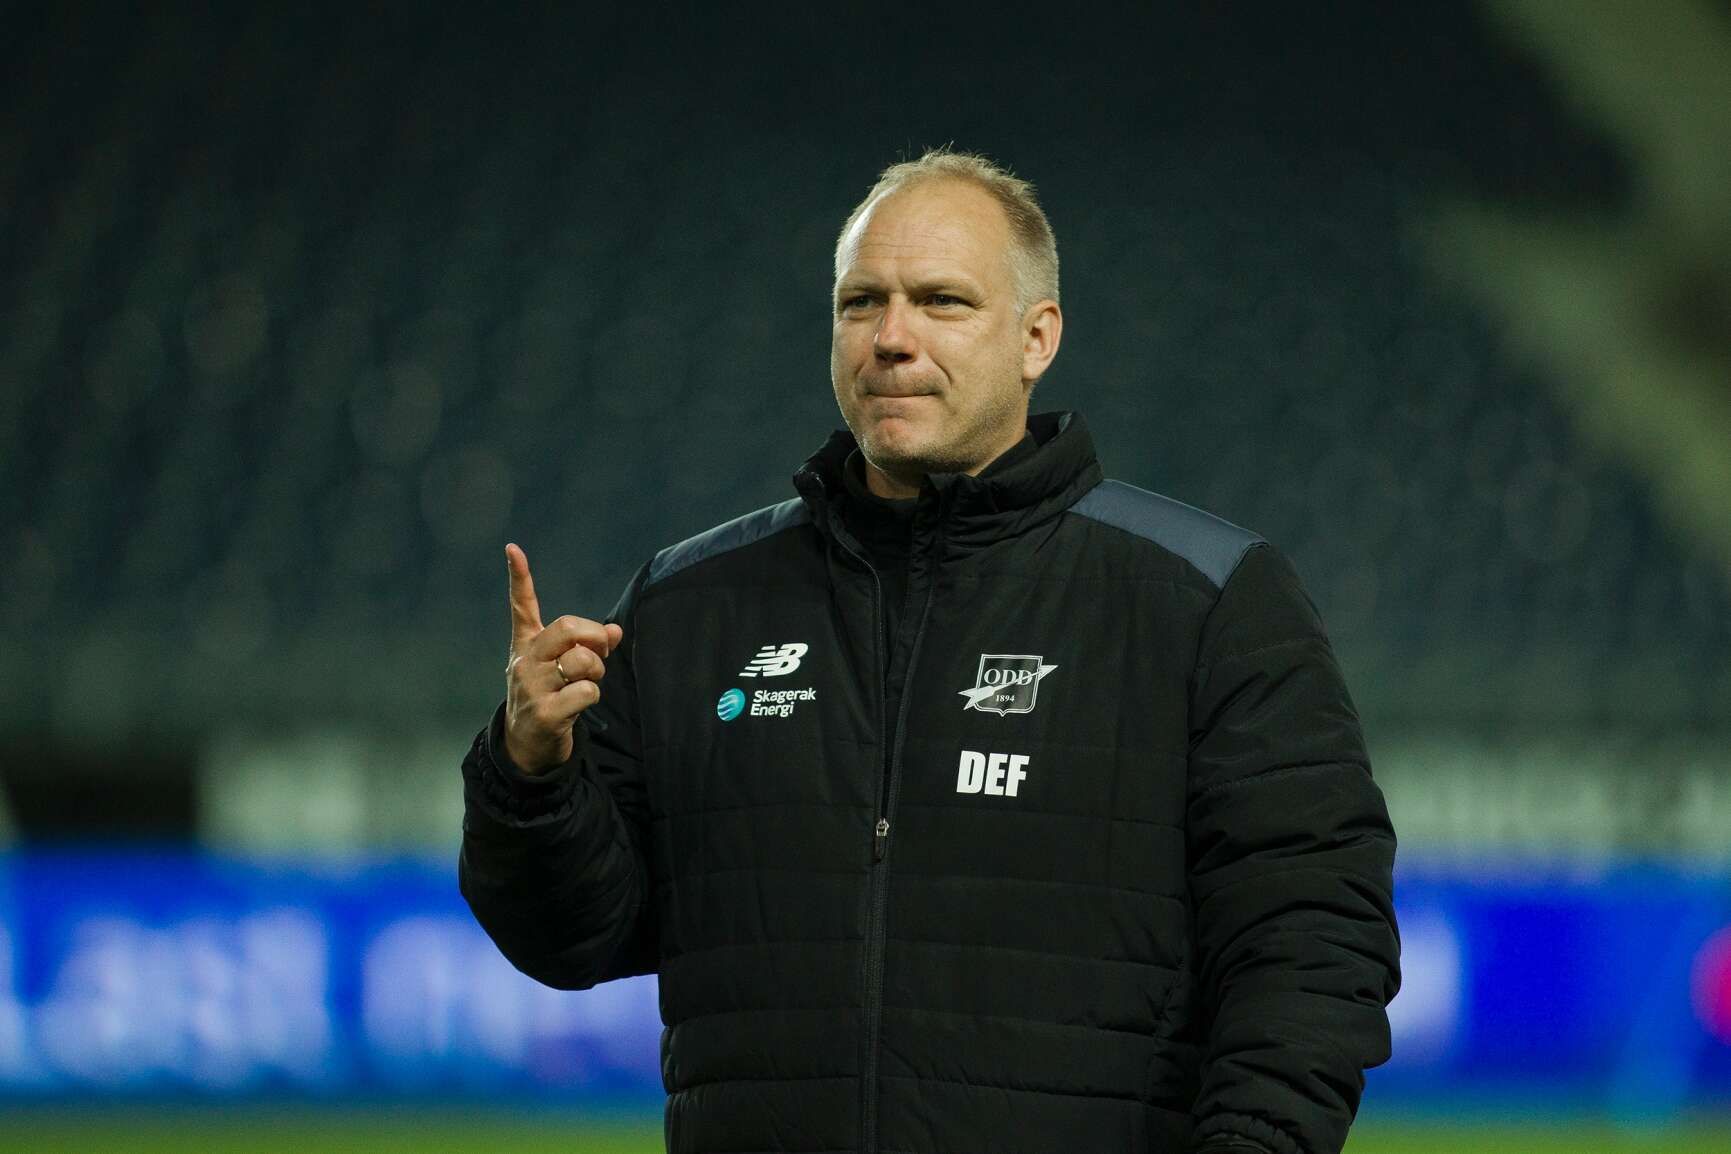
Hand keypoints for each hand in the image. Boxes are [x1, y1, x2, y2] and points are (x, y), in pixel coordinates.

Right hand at [502, 542, 624, 773]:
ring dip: (597, 672)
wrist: (526, 746)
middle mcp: (524, 661)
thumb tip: (616, 631)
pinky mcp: (545, 713)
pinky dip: (593, 696)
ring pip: (583, 660)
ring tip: (586, 683)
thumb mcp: (563, 668)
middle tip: (600, 654)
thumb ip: (588, 646)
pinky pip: (587, 692)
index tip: (513, 549)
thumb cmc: (549, 698)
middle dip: (596, 637)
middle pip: (569, 628)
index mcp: (526, 645)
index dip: (519, 577)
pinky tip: (579, 705)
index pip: (521, 606)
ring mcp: (532, 687)